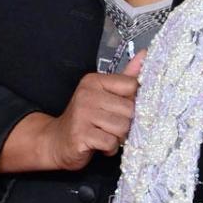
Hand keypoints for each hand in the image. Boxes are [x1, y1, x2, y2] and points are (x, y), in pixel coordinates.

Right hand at [0, 50, 146, 172]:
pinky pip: (110, 142)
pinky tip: (99, 144)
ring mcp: (82, 114)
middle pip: (130, 109)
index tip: (118, 108)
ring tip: (104, 134)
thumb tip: (145, 54)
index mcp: (95, 81)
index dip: (132, 101)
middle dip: (125, 123)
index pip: (132, 85)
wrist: (57, 140)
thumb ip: (125, 77)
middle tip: (110, 126)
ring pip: (122, 127)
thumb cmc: (85, 118)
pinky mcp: (80, 134)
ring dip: (117, 137)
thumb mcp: (105, 94)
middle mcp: (87, 94)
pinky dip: (109, 148)